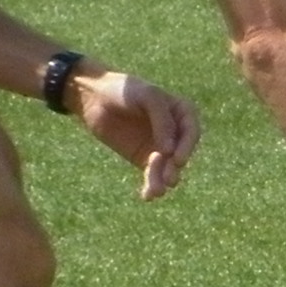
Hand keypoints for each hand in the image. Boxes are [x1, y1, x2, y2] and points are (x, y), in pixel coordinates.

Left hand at [71, 69, 202, 199]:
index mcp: (181, 112)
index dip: (187, 146)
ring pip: (167, 167)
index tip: (175, 158)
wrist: (94, 97)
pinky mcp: (144, 158)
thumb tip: (169, 150)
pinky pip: (152, 175)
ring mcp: (160, 147)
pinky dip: (151, 185)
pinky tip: (147, 196)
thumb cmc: (123, 90)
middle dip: (174, 167)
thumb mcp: (146, 96)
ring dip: (163, 179)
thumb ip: (161, 119)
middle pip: (180, 153)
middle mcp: (175, 132)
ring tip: (156, 191)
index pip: (191, 132)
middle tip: (169, 179)